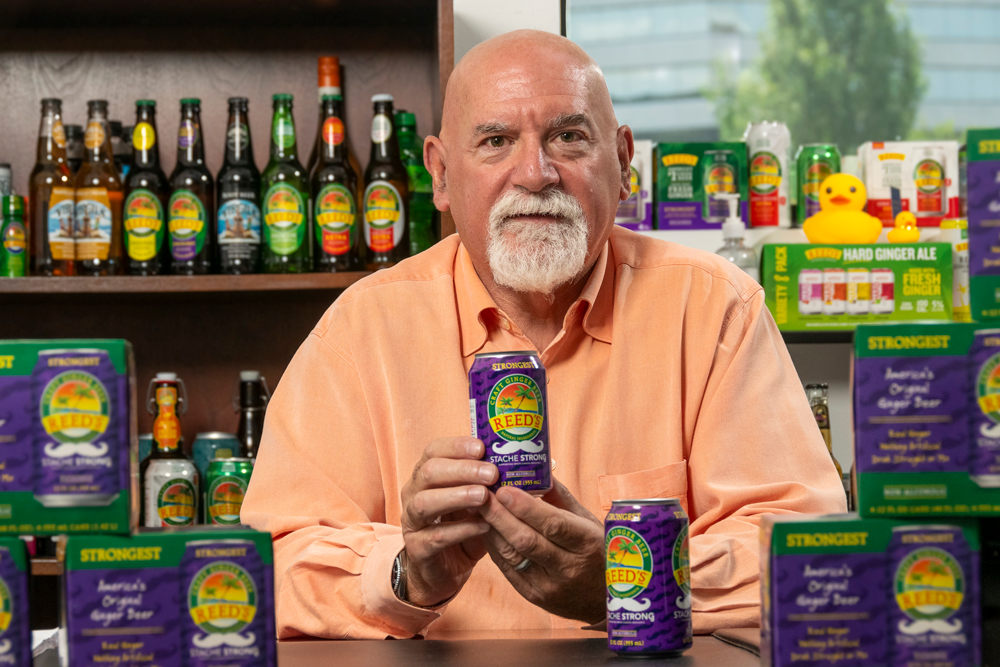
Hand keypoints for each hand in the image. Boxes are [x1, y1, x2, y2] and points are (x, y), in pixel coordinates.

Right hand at [400, 437, 497, 606]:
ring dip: (457, 496)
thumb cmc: (463, 525)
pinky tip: (484, 526)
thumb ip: (492, 482)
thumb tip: (530, 463)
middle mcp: (414, 493)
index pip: (434, 451)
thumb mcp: (478, 500)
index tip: (482, 447)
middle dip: (462, 470)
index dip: (456, 446)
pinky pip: (436, 536)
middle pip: (429, 472)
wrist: (443, 569)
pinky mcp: (416, 548)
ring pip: (425, 502)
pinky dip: (461, 529)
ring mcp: (412, 521)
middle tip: (491, 473)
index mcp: (427, 475)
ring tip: (484, 496)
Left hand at [478, 478, 605, 623]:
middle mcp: (569, 568)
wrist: (606, 598)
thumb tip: (539, 469)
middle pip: (527, 540)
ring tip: (479, 508)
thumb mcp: (589, 522)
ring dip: (492, 529)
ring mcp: (550, 586)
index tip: (504, 489)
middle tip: (482, 494)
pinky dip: (494, 547)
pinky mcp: (535, 597)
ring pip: (513, 556)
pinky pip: (508, 570)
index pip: (553, 524)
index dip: (526, 507)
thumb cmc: (597, 551)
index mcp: (587, 544)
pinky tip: (486, 529)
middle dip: (500, 515)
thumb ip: (561, 497)